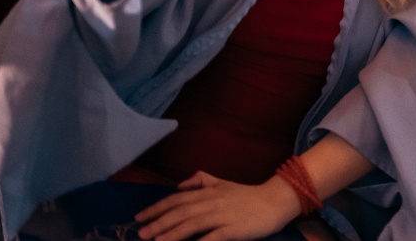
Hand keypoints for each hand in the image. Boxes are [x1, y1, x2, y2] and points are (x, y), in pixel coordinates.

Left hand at [135, 171, 298, 240]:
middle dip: (159, 222)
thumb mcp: (224, 184)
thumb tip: (180, 184)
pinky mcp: (233, 229)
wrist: (276, 201)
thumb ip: (202, 180)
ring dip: (172, 232)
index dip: (157, 207)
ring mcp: (223, 215)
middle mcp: (213, 201)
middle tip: (140, 233)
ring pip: (193, 223)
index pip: (178, 198)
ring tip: (155, 240)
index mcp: (209, 191)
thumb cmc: (248, 195)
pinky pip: (212, 237)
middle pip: (181, 211)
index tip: (139, 217)